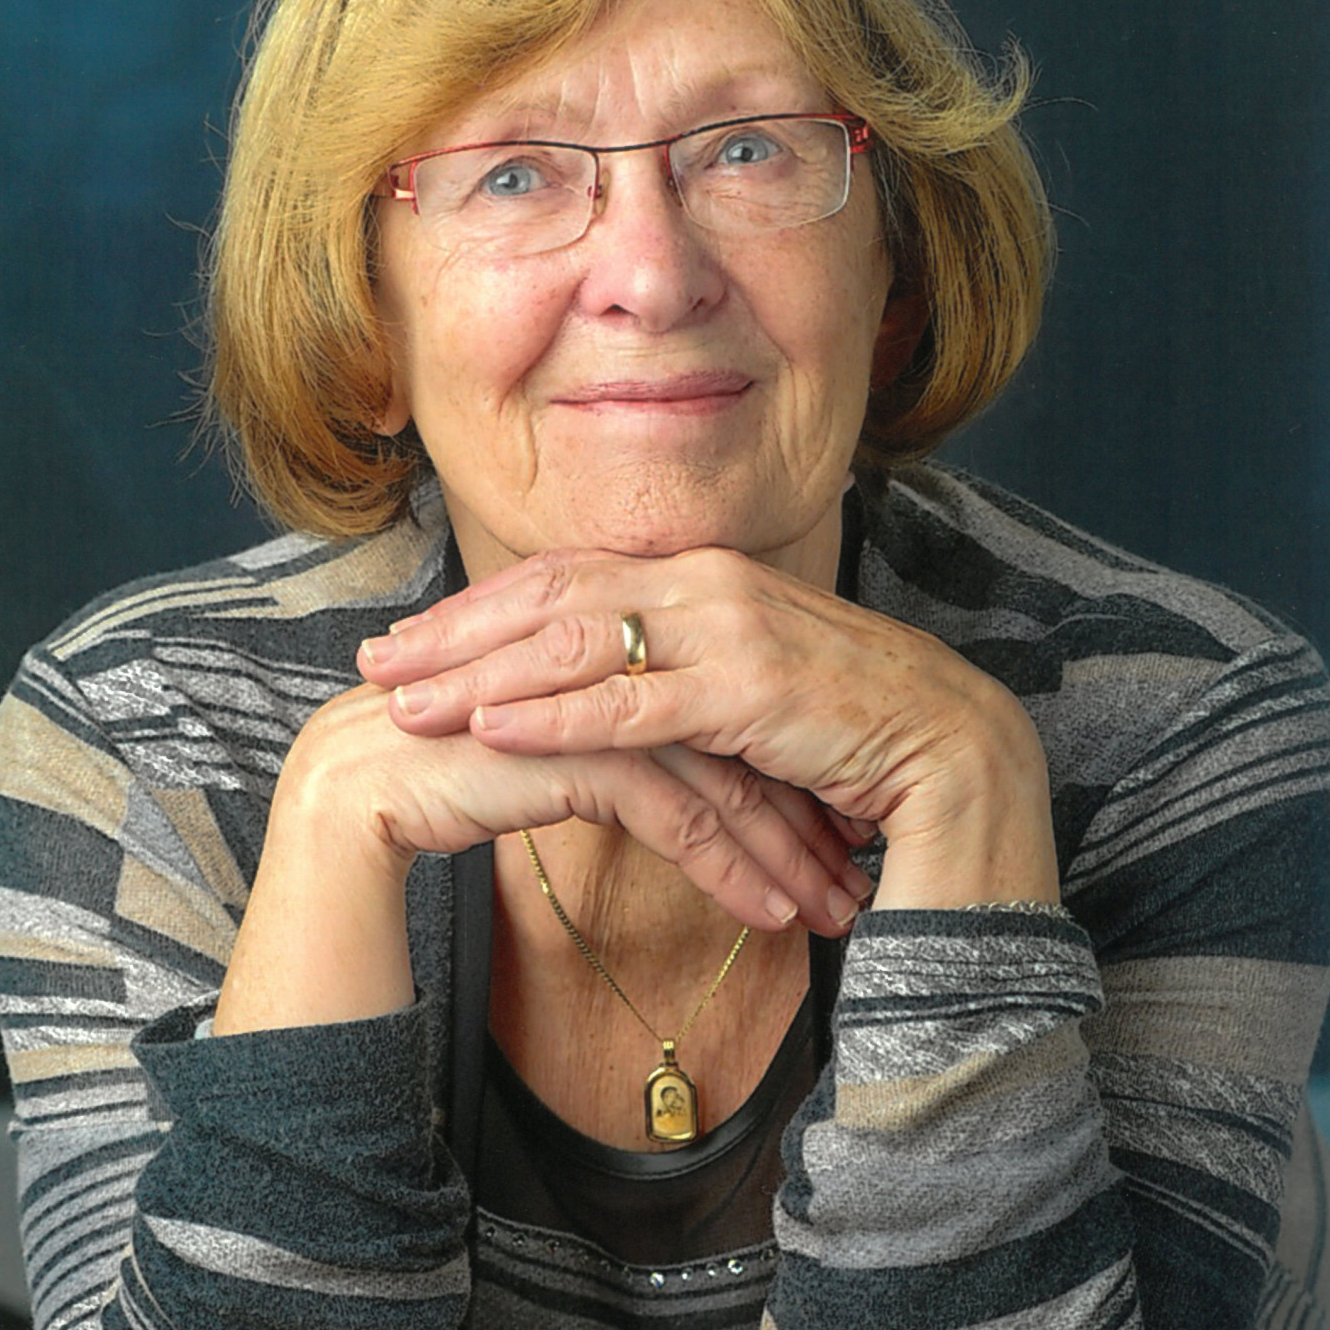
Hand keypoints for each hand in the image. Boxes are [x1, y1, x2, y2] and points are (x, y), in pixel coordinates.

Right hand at [270, 681, 867, 933]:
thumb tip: (674, 785)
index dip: (784, 775)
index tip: (832, 834)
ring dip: (784, 851)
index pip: (726, 713)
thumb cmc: (448, 781)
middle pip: (740, 740)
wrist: (354, 796)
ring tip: (832, 910)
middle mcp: (615, 663)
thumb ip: (615, 750)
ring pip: (721, 777)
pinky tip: (768, 916)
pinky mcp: (575, 746)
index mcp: (615, 653)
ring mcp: (596, 698)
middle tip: (853, 875)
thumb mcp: (556, 760)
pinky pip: (677, 812)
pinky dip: (730, 867)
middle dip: (804, 816)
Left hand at [357, 546, 1059, 908]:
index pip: (567, 577)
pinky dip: (555, 713)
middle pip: (551, 594)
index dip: (480, 607)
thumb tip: (601, 690)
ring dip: (480, 671)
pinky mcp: (752, 689)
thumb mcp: (743, 688)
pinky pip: (632, 701)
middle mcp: (708, 582)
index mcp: (702, 574)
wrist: (957, 755)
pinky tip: (491, 730)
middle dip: (454, 630)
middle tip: (372, 661)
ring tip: (403, 701)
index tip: (409, 637)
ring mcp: (731, 627)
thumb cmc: (845, 731)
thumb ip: (674, 674)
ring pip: (578, 639)